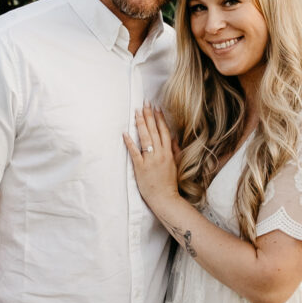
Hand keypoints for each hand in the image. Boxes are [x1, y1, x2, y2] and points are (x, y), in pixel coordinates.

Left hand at [124, 102, 182, 216]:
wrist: (165, 198)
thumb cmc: (169, 183)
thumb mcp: (176, 164)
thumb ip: (175, 150)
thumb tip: (173, 138)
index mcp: (168, 153)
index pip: (164, 131)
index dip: (160, 118)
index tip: (156, 108)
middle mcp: (160, 154)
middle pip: (154, 131)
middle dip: (149, 116)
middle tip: (145, 103)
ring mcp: (150, 160)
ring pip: (145, 138)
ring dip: (140, 124)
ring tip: (136, 112)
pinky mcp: (140, 167)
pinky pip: (134, 152)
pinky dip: (130, 142)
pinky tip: (125, 133)